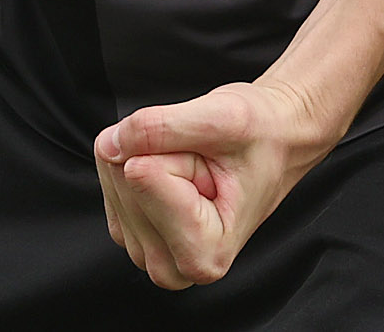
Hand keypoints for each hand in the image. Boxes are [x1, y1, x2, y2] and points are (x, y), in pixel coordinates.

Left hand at [93, 77, 342, 288]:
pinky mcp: (131, 230)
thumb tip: (108, 145)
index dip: (177, 150)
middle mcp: (174, 265)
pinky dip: (134, 155)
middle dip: (160, 150)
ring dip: (146, 152)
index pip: (143, 176)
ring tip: (194, 162)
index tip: (215, 163)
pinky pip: (108, 176)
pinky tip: (171, 164)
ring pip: (113, 177)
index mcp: (204, 254)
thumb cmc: (261, 136)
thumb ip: (161, 129)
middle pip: (125, 180)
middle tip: (205, 159)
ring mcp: (148, 250)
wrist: (275, 140)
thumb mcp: (222, 118)